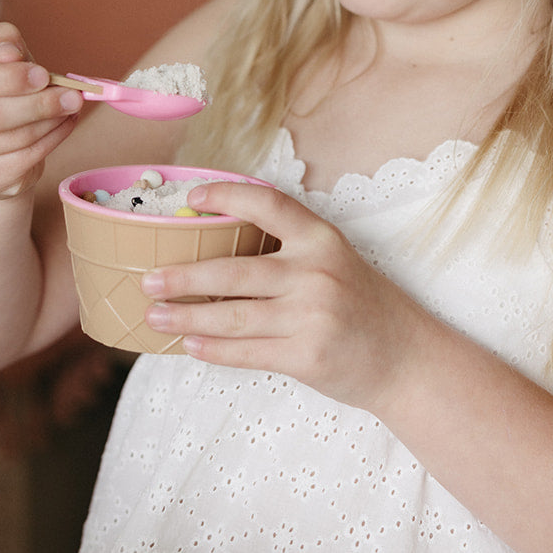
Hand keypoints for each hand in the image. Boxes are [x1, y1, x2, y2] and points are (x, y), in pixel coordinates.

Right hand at [0, 22, 83, 200]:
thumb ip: (2, 41)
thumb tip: (9, 52)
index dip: (8, 78)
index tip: (42, 74)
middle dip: (39, 104)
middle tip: (72, 95)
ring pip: (13, 140)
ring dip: (50, 121)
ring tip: (71, 105)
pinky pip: (23, 160)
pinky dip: (51, 140)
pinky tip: (63, 124)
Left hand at [140, 180, 431, 414]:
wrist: (405, 357)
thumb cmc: (361, 305)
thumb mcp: (335, 261)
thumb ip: (289, 252)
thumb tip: (218, 249)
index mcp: (322, 239)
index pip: (268, 204)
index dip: (227, 194)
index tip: (192, 197)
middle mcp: (316, 272)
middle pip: (235, 270)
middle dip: (184, 276)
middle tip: (147, 279)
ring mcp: (311, 316)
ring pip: (233, 316)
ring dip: (187, 317)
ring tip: (155, 316)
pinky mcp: (306, 356)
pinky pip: (247, 351)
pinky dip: (213, 349)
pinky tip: (190, 345)